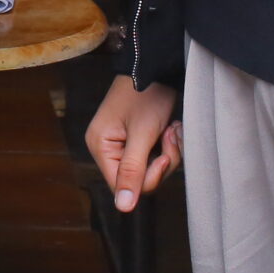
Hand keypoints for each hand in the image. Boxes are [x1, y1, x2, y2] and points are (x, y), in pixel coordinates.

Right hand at [85, 75, 180, 211]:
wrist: (157, 65)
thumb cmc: (146, 94)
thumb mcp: (142, 133)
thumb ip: (132, 171)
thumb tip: (123, 208)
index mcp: (100, 146)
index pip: (123, 185)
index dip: (148, 177)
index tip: (165, 155)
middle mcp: (108, 148)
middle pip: (139, 179)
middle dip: (162, 161)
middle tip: (170, 135)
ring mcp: (122, 144)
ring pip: (151, 169)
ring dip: (169, 151)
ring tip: (173, 128)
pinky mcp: (137, 140)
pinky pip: (155, 157)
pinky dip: (168, 145)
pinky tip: (173, 127)